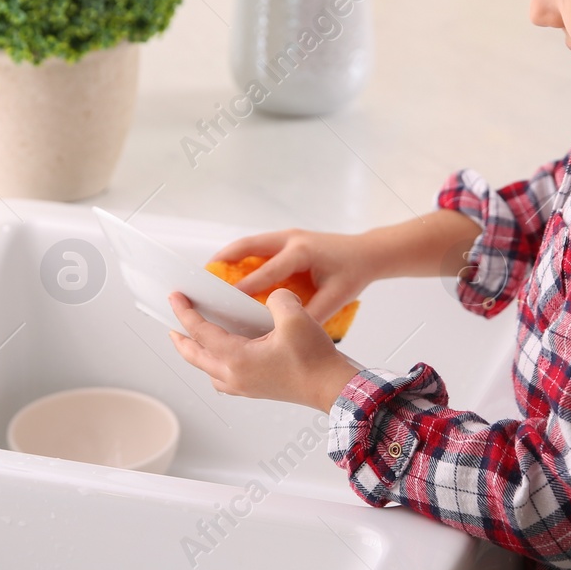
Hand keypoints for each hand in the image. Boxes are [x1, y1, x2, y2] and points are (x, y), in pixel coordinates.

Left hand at [167, 290, 360, 411]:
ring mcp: (245, 386)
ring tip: (193, 340)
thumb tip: (272, 297)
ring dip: (196, 355)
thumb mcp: (294, 317)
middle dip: (180, 339)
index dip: (185, 312)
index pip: (200, 332)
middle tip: (171, 323)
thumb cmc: (314, 360)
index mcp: (237, 358)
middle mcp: (235, 376)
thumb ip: (277, 298)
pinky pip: (224, 379)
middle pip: (195, 356)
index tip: (175, 297)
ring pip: (208, 370)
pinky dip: (215, 366)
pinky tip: (225, 357)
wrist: (332, 388)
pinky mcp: (257, 389)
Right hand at [209, 228, 382, 325]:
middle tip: (201, 278)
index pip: (266, 272)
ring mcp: (287, 236)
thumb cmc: (353, 273)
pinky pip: (257, 246)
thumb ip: (311, 316)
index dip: (244, 288)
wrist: (368, 253)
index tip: (224, 303)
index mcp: (301, 253)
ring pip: (248, 243)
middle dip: (223, 261)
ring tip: (208, 276)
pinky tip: (230, 273)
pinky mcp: (286, 239)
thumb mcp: (336, 298)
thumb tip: (286, 333)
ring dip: (228, 256)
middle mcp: (290, 239)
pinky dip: (240, 257)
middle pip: (247, 246)